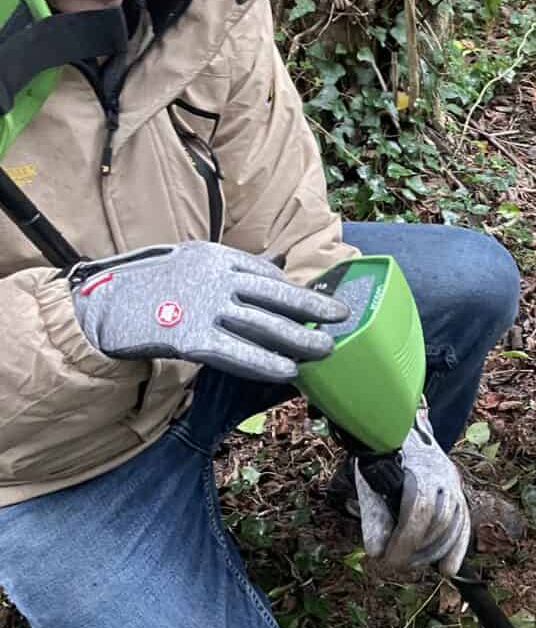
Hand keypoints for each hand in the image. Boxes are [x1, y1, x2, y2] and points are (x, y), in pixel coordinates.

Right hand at [69, 241, 348, 382]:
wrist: (104, 304)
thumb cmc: (151, 284)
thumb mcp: (195, 259)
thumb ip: (237, 265)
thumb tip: (280, 260)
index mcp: (216, 256)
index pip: (266, 275)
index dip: (295, 292)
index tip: (319, 303)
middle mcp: (214, 278)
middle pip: (272, 296)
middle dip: (310, 309)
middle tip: (339, 319)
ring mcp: (203, 307)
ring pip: (261, 324)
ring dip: (297, 339)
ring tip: (324, 349)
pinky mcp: (190, 336)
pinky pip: (235, 351)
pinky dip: (263, 361)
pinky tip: (287, 370)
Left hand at [354, 406, 470, 576]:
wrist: (403, 432)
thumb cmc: (383, 458)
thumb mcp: (370, 482)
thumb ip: (374, 515)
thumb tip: (376, 552)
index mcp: (420, 468)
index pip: (418, 509)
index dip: (403, 539)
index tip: (384, 559)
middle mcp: (444, 476)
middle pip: (437, 520)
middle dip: (415, 548)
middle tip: (394, 564)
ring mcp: (454, 486)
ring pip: (453, 525)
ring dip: (432, 551)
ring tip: (409, 563)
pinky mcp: (458, 496)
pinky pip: (463, 527)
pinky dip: (456, 551)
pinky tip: (447, 570)